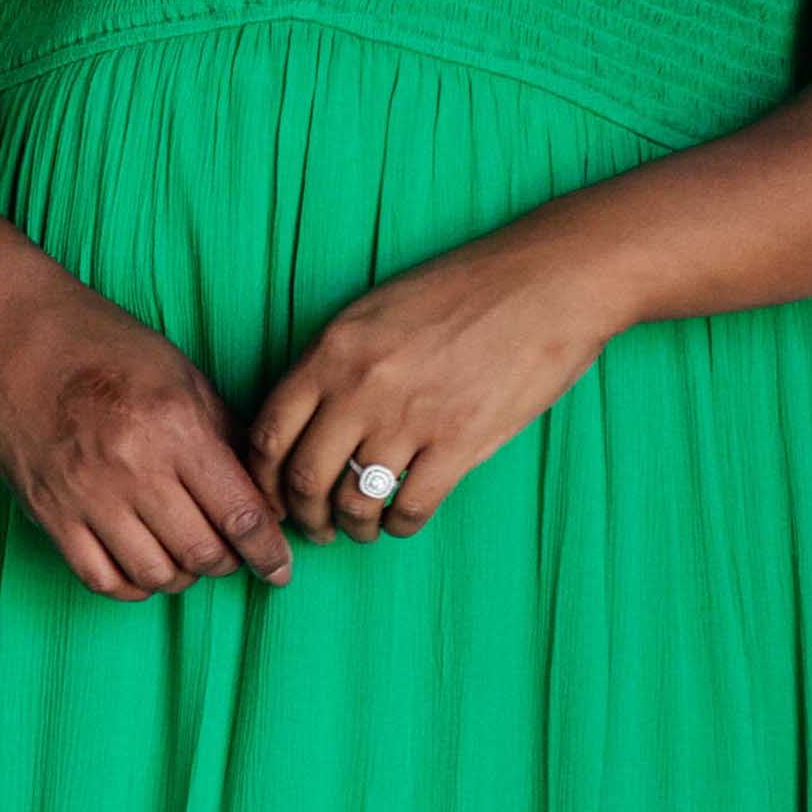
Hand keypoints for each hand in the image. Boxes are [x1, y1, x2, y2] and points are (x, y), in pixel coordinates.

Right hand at [0, 260, 285, 602]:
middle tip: (232, 553)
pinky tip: (142, 566)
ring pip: (154, 575)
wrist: (12, 335)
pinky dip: (131, 586)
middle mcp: (132, 467)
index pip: (241, 514)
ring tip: (184, 556)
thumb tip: (266, 499)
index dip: (268, 552)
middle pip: (201, 553)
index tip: (279, 568)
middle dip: (228, 563)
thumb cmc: (103, 345)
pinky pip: (100, 579)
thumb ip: (226, 436)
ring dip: (181, 576)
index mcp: (175, 426)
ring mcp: (85, 495)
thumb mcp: (182, 375)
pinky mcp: (48, 513)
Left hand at [247, 213, 615, 544]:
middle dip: (302, 516)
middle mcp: (362, 387)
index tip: (274, 497)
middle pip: (304, 478)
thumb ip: (335, 361)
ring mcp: (411, 417)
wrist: (548, 282)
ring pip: (353, 502)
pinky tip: (402, 520)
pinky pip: (410, 507)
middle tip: (312, 528)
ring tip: (359, 529)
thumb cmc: (465, 290)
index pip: (269, 433)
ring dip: (351, 527)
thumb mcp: (377, 309)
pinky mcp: (460, 442)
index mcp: (334, 350)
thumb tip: (306, 418)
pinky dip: (399, 525)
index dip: (263, 479)